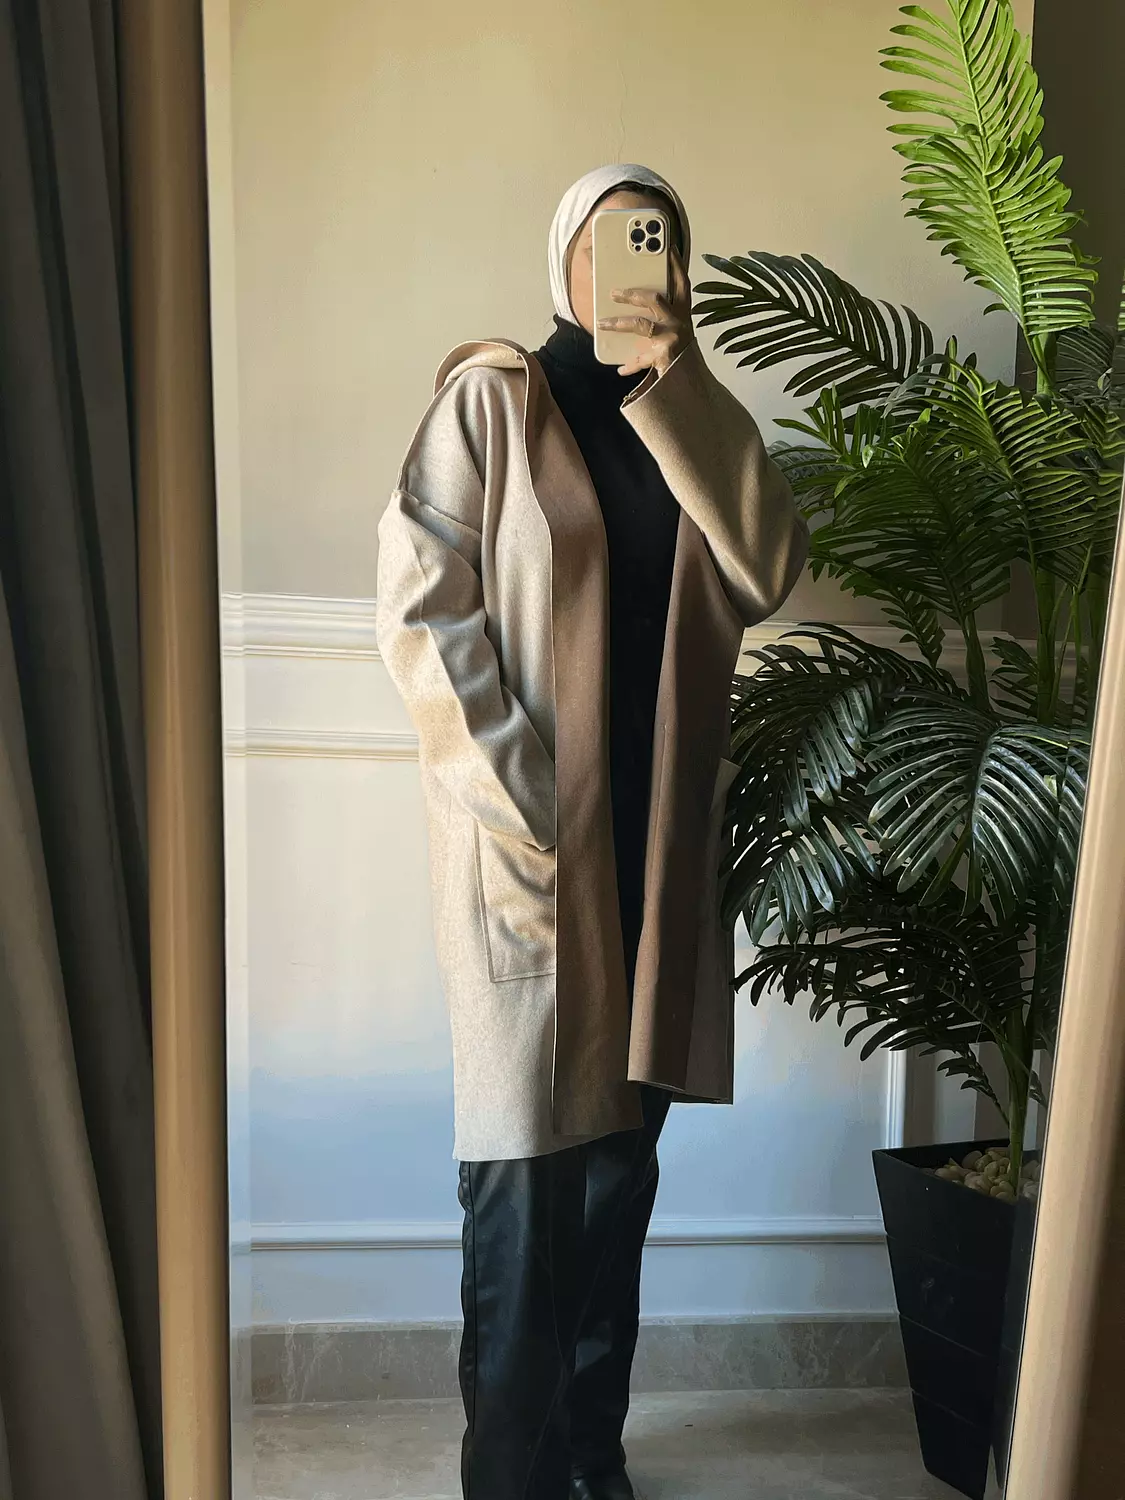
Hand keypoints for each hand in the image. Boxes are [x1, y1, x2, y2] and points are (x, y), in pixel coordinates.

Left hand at [597, 247, 694, 377]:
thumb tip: (630, 300)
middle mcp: (680, 322)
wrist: (692, 384)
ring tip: (601, 323)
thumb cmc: (679, 353)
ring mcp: (673, 339)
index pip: (681, 282)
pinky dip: (630, 364)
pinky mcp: (665, 357)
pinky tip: (620, 368)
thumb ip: (659, 316)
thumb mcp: (673, 330)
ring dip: (618, 323)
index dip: (676, 264)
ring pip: (641, 325)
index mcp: (683, 312)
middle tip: (612, 292)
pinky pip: (641, 358)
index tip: (669, 246)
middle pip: (654, 299)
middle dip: (631, 293)